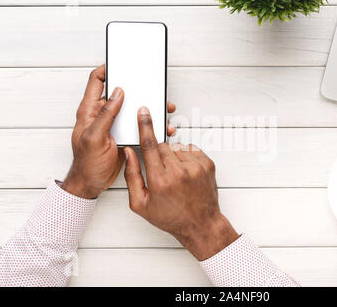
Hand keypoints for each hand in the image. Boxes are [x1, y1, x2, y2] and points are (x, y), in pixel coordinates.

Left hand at [62, 65, 176, 198]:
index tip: (123, 63)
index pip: (97, 81)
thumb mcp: (94, 138)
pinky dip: (150, 125)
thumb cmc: (86, 164)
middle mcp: (102, 114)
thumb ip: (105, 115)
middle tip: (153, 88)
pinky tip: (160, 128)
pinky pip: (138, 125)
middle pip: (120, 93)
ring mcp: (114, 125)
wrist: (92, 184)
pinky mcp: (123, 135)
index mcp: (90, 111)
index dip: (108, 69)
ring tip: (164, 110)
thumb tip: (117, 93)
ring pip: (133, 109)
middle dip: (139, 90)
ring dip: (149, 109)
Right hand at [124, 107, 238, 260]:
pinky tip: (185, 174)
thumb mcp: (140, 203)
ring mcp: (195, 167)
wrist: (201, 224)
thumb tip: (129, 153)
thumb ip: (131, 176)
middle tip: (161, 171)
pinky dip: (186, 158)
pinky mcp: (207, 165)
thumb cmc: (170, 217)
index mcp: (159, 180)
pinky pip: (191, 149)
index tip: (144, 112)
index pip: (149, 144)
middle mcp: (179, 171)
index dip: (145, 126)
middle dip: (158, 154)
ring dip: (173, 157)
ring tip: (176, 176)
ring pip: (176, 147)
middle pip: (162, 146)